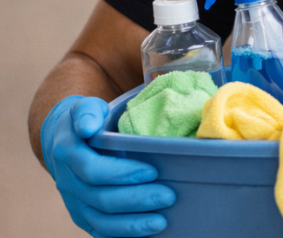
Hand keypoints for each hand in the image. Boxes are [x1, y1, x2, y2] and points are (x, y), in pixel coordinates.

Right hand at [41, 96, 175, 237]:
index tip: (152, 171)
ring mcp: (74, 202)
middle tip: (168, 196)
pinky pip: (100, 231)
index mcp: (68, 154)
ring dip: (131, 224)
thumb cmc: (85, 119)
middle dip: (136, 199)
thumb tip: (88, 126)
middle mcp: (68, 183)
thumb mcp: (84, 107)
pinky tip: (146, 232)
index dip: (122, 173)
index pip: (93, 170)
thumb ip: (87, 112)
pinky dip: (122, 234)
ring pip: (100, 220)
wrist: (65, 139)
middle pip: (100, 198)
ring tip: (161, 220)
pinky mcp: (82, 214)